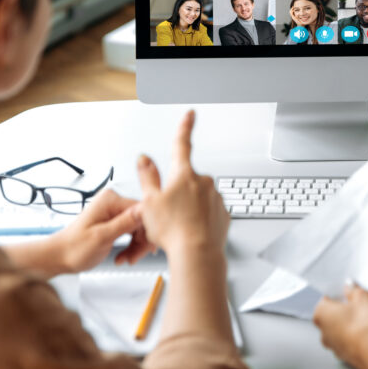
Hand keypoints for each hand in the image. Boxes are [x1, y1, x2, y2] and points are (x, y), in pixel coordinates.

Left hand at [50, 189, 153, 272]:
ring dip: (135, 246)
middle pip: (142, 220)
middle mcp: (113, 202)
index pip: (143, 211)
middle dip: (141, 242)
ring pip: (139, 228)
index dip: (147, 231)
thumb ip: (124, 223)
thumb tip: (145, 211)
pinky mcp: (114, 221)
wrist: (59, 257)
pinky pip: (131, 232)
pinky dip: (130, 246)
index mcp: (110, 200)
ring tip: (126, 259)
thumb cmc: (73, 248)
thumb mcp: (101, 237)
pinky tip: (123, 256)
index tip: (146, 249)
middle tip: (134, 258)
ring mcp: (113, 211)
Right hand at [133, 110, 229, 254]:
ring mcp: (216, 198)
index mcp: (184, 174)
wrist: (198, 255)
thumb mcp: (149, 201)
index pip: (182, 144)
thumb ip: (147, 177)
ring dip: (188, 208)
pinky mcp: (223, 214)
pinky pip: (208, 213)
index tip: (190, 114)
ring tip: (177, 229)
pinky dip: (199, 220)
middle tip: (165, 215)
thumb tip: (144, 158)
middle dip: (176, 193)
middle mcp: (204, 182)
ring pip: (197, 198)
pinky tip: (190, 233)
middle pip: (186, 180)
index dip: (185, 127)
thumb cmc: (173, 230)